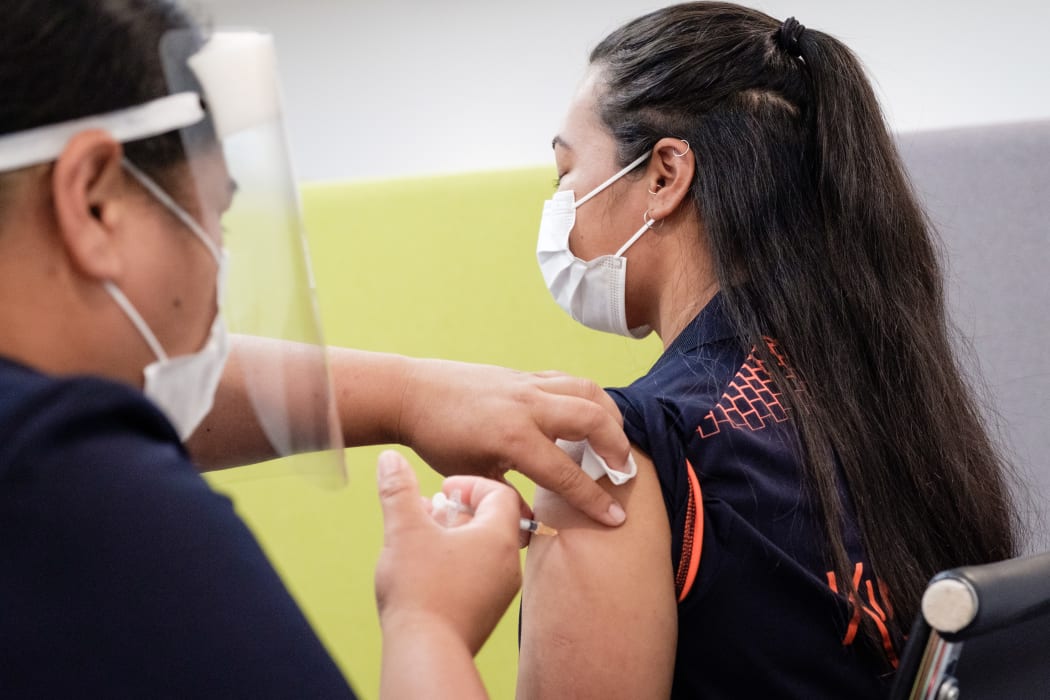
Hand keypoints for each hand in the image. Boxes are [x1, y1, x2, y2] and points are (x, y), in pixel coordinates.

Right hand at [375, 450, 521, 654]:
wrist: (426, 652)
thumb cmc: (420, 590)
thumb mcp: (404, 529)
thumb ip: (398, 490)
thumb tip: (390, 458)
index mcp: (498, 538)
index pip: (501, 493)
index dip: (471, 483)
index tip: (443, 487)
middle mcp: (507, 564)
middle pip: (492, 520)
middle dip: (457, 509)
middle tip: (429, 509)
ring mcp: (499, 591)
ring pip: (483, 548)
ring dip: (454, 534)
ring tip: (421, 534)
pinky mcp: (485, 611)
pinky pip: (478, 573)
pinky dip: (456, 560)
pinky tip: (425, 564)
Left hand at [397, 359, 629, 526]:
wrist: (413, 394)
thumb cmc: (438, 440)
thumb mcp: (470, 478)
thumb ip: (507, 502)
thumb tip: (536, 526)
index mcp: (512, 438)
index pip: (566, 473)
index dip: (594, 500)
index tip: (616, 518)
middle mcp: (527, 406)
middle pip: (592, 419)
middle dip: (617, 448)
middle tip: (623, 473)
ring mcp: (528, 385)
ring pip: (587, 390)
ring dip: (610, 416)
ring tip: (615, 441)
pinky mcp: (526, 374)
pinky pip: (569, 381)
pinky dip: (588, 397)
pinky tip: (590, 416)